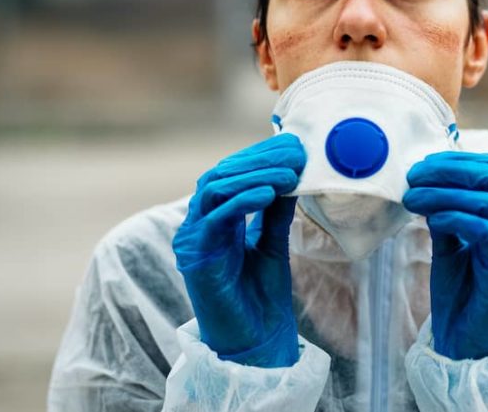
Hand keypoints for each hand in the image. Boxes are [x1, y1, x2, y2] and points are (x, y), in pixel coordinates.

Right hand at [173, 133, 305, 366]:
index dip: (260, 156)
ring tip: (289, 173)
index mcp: (216, 220)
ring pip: (214, 189)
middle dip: (259, 160)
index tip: (293, 146)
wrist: (254, 342)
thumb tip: (291, 173)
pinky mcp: (194, 256)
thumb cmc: (261, 298)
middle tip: (294, 153)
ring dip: (254, 176)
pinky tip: (269, 193)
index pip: (231, 174)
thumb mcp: (272, 244)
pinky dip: (242, 200)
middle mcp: (199, 225)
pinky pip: (215, 218)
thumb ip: (275, 211)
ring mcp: (193, 239)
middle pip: (221, 175)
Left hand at [403, 151, 487, 359]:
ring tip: (412, 197)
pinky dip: (456, 217)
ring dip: (444, 192)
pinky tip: (433, 220)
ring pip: (486, 199)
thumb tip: (425, 187)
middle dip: (450, 169)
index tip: (422, 164)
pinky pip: (485, 229)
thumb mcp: (449, 246)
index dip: (458, 159)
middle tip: (415, 175)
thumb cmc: (463, 295)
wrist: (472, 342)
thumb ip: (445, 216)